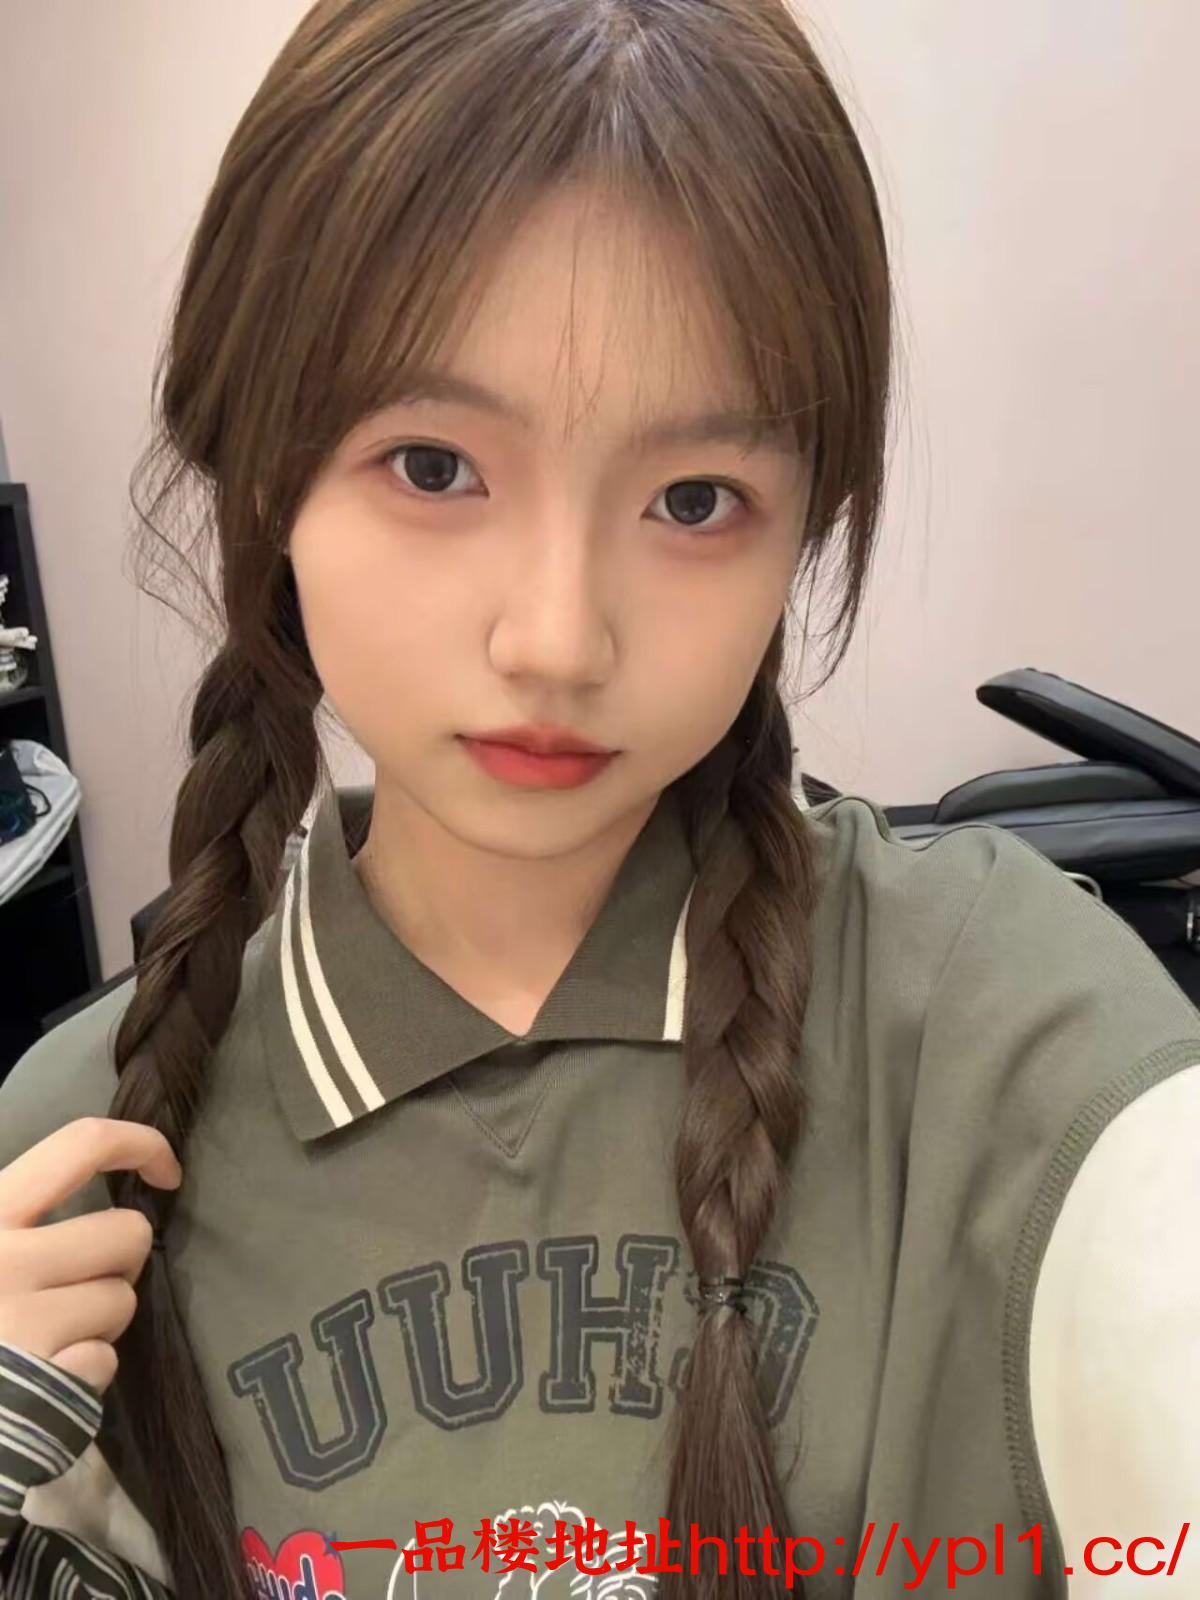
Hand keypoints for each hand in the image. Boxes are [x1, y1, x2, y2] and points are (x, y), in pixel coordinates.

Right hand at [0, 1117, 181, 1392]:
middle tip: (82, 1286)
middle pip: (127, 1233)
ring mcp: (23, 1324)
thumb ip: (20, 1218)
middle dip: (120, 1262)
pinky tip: (46, 1377)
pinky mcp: (44, 1382)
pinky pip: (105, 1361)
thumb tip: (106, 1194)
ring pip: (122, 1300)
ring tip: (51, 1337)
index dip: (141, 1145)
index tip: (166, 1172)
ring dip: (100, 1322)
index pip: (80, 1144)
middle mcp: (3, 1262)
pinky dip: (86, 1372)